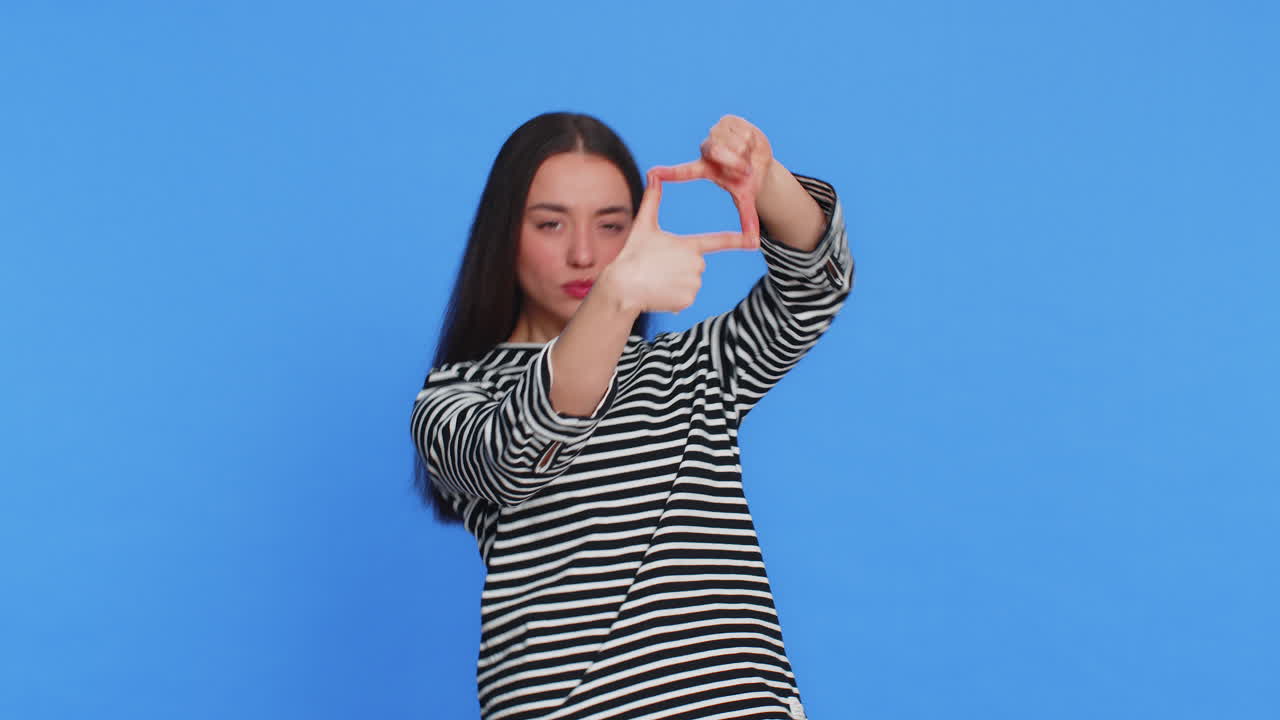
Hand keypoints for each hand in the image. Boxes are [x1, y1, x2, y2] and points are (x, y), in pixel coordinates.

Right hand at [603, 172, 747, 313]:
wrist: (622, 286)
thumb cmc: (632, 254)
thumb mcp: (644, 225)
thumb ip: (652, 200)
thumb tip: (652, 174)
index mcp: (689, 245)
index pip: (718, 241)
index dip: (738, 240)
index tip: (754, 240)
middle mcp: (696, 264)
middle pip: (696, 264)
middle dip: (680, 266)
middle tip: (659, 267)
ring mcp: (693, 284)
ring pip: (690, 282)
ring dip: (676, 283)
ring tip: (657, 280)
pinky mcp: (687, 300)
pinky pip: (685, 298)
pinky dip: (673, 297)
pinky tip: (659, 292)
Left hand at [649, 115, 773, 248]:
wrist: (762, 159)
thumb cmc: (747, 179)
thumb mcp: (745, 197)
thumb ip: (748, 218)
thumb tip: (754, 242)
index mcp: (705, 168)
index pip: (685, 171)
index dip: (670, 172)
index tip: (653, 173)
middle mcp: (707, 150)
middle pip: (719, 153)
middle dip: (736, 163)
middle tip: (745, 170)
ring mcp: (716, 133)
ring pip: (733, 142)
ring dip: (746, 152)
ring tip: (747, 156)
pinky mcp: (728, 120)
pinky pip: (742, 131)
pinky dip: (751, 140)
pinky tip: (751, 144)